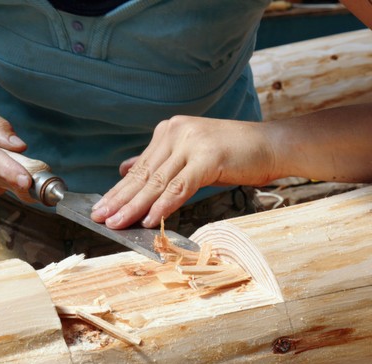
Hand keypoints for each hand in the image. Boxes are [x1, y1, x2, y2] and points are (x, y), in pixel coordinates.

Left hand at [91, 115, 275, 228]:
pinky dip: (164, 205)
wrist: (272, 145)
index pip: (139, 168)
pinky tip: (148, 219)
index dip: (118, 190)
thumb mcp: (190, 156)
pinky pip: (180, 186)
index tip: (100, 207)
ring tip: (116, 223)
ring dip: (134, 206)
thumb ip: (159, 163)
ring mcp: (192, 143)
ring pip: (157, 182)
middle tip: (99, 218)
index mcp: (170, 132)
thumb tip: (125, 168)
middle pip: (143, 175)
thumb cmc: (233, 154)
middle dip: (119, 200)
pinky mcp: (209, 157)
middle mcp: (176, 133)